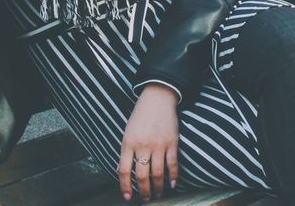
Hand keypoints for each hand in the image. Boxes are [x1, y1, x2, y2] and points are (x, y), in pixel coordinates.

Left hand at [119, 85, 178, 201]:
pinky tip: (172, 184)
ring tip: (158, 194)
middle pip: (142, 175)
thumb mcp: (127, 132)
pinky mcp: (172, 142)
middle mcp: (143, 145)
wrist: (158, 98)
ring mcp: (159, 144)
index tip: (127, 197)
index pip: (124, 170)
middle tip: (146, 199)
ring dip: (158, 187)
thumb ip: (125, 151)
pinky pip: (172, 163)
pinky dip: (173, 176)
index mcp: (128, 142)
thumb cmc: (140, 115)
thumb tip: (121, 170)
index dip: (125, 186)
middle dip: (144, 191)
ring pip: (158, 173)